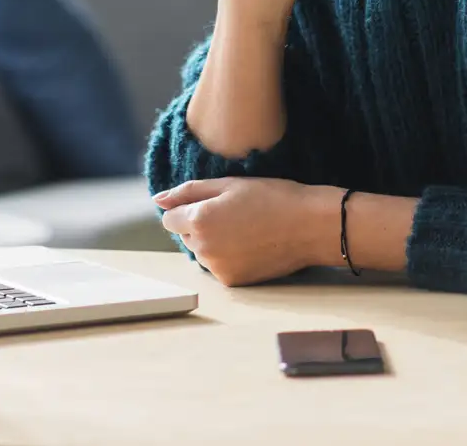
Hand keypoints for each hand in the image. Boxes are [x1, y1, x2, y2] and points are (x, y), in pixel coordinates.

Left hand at [153, 177, 339, 285]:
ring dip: (214, 242)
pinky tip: (251, 245)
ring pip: (201, 253)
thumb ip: (189, 192)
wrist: (308, 226)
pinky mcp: (232, 282)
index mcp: (198, 220)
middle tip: (235, 214)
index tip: (213, 204)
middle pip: (186, 236)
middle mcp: (203, 248)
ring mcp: (217, 268)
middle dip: (200, 225)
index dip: (188, 208)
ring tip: (246, 229)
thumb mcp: (229, 185)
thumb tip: (158, 200)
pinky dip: (228, 257)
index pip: (169, 219)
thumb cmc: (271, 197)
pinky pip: (218, 267)